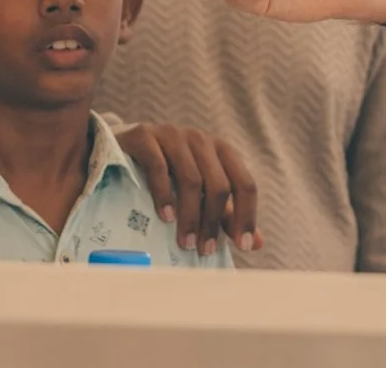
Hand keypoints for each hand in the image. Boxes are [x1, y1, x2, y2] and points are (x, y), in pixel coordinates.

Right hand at [115, 121, 260, 256]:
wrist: (129, 147)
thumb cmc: (172, 172)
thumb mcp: (202, 191)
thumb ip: (227, 214)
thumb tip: (256, 243)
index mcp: (222, 151)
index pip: (245, 184)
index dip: (247, 216)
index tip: (242, 247)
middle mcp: (201, 140)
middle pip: (218, 184)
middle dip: (213, 222)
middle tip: (205, 250)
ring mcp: (173, 135)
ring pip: (191, 178)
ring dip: (190, 216)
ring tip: (186, 242)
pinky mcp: (145, 136)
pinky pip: (159, 166)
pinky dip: (164, 194)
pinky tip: (165, 217)